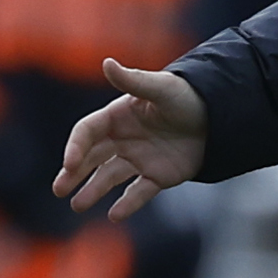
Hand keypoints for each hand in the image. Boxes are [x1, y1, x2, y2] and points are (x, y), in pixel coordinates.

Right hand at [52, 58, 206, 221]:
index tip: (69, 164)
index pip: (87, 133)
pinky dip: (128, 204)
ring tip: (76, 205)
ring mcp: (139, 158)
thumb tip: (107, 62)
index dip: (75, 147)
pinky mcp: (158, 176)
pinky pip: (139, 192)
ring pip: (109, 177)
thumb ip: (132, 80)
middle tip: (58, 189)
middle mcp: (122, 139)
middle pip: (91, 157)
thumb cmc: (186, 96)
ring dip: (92, 191)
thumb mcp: (160, 88)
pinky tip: (115, 215)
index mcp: (116, 117)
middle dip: (73, 173)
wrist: (219, 116)